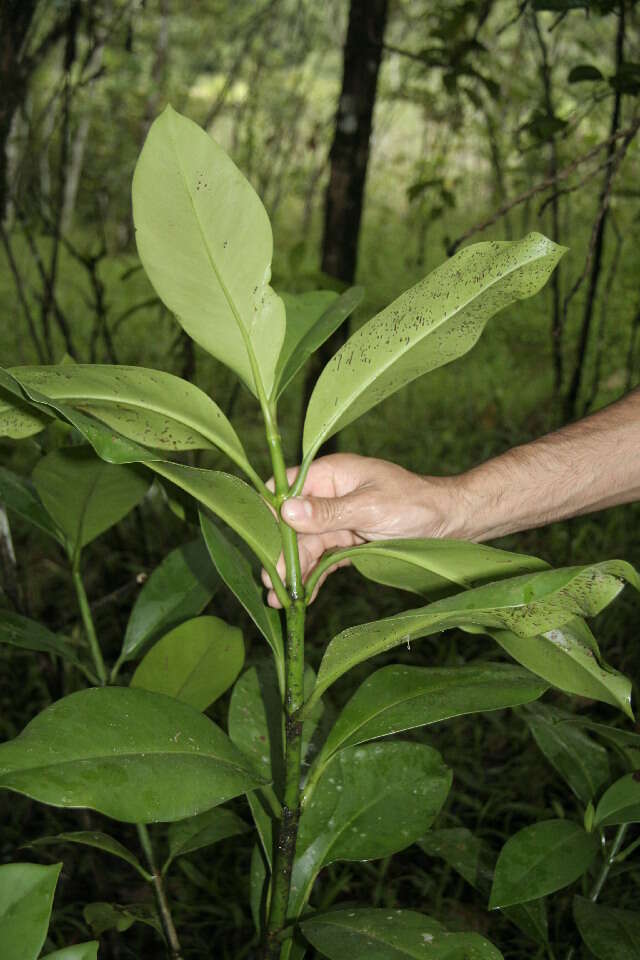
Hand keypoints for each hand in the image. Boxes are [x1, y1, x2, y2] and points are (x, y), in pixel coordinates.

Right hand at [262, 453, 457, 606]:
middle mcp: (329, 496)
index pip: (288, 488)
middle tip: (270, 582)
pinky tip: (301, 597)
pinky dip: (312, 577)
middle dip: (280, 552)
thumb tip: (286, 511)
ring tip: (279, 599)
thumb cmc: (414, 504)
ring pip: (305, 546)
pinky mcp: (347, 543)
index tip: (259, 541)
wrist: (450, 523)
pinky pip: (322, 560)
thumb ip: (328, 512)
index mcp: (332, 475)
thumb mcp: (370, 507)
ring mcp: (337, 520)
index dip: (270, 513)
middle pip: (292, 523)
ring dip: (292, 571)